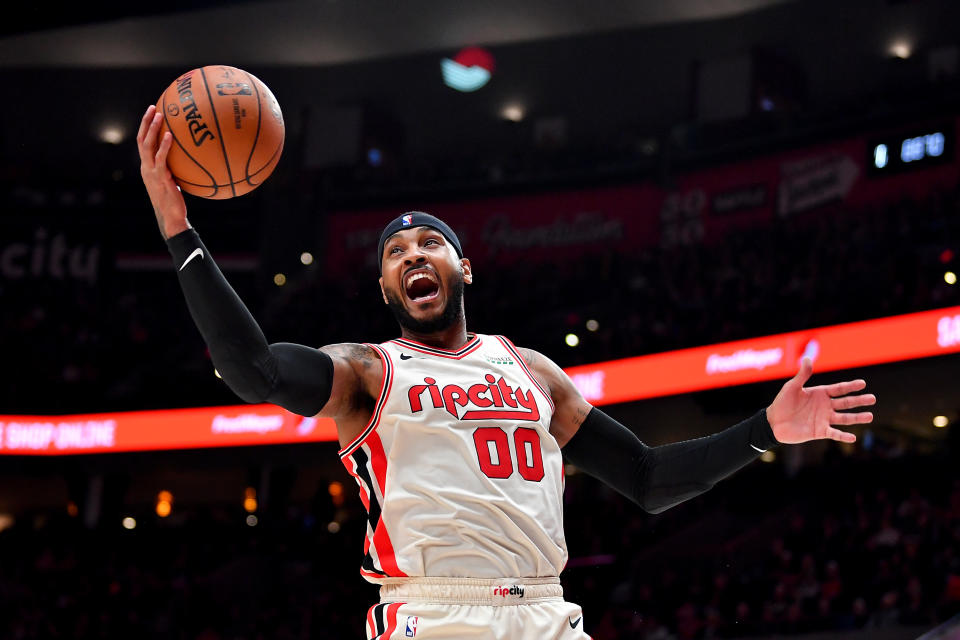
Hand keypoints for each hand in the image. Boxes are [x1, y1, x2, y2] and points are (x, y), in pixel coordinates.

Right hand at [136, 105, 189, 239]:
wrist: (171, 217)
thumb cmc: (176, 201)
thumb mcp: (174, 182)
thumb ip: (177, 169)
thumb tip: (191, 159)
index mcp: (147, 167)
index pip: (143, 143)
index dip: (145, 128)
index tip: (152, 114)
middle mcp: (145, 167)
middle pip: (141, 139)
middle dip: (145, 122)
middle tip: (152, 107)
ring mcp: (151, 172)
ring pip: (147, 145)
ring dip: (152, 129)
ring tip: (159, 115)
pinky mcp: (159, 177)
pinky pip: (160, 158)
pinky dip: (164, 146)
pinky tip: (170, 136)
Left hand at [766, 358, 874, 444]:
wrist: (773, 422)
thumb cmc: (782, 403)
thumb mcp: (792, 387)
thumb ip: (802, 375)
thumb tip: (807, 358)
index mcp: (820, 394)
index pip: (839, 389)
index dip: (850, 386)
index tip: (863, 383)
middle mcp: (825, 406)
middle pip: (846, 403)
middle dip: (859, 401)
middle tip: (873, 399)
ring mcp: (824, 419)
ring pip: (844, 418)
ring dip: (856, 418)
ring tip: (870, 417)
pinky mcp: (820, 431)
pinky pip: (834, 434)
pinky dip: (843, 436)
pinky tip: (853, 437)